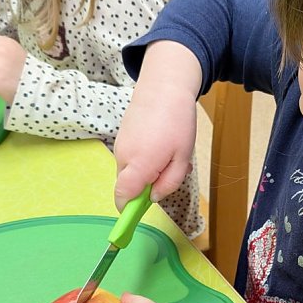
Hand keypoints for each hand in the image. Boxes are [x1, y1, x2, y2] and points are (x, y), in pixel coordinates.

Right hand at [114, 40, 201, 209]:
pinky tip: (160, 145)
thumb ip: (168, 183)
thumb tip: (153, 198)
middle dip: (145, 189)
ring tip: (168, 155)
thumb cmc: (177, 123)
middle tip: (169, 174)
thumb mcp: (182, 158)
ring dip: (146, 173)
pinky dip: (142, 161)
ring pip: (129, 173)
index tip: (137, 216)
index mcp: (139, 165)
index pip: (122, 197)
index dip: (127, 211)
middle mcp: (124, 158)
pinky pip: (130, 160)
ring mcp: (120, 147)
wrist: (163, 86)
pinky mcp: (121, 138)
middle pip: (127, 187)